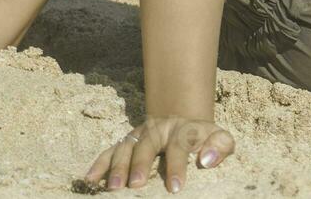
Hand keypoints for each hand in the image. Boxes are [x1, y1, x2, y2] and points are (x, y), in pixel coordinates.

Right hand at [82, 115, 234, 192]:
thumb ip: (220, 146)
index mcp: (183, 128)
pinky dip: (99, 164)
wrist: (186, 122)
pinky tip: (89, 179)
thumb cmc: (205, 139)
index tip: (175, 188)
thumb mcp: (220, 138)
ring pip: (125, 147)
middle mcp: (158, 128)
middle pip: (146, 144)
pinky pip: (110, 151)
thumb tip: (208, 160)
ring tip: (112, 188)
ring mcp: (139, 134)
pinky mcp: (127, 142)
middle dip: (140, 164)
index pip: (179, 145)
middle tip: (135, 185)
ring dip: (117, 167)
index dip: (176, 165)